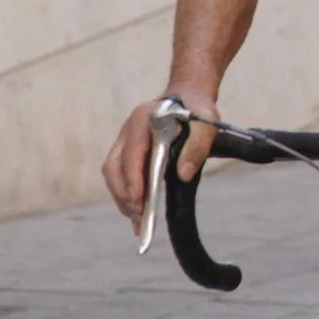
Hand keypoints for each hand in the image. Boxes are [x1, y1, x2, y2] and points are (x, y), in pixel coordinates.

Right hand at [102, 84, 219, 235]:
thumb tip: (183, 174)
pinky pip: (118, 175)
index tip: (140, 202)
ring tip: (139, 223)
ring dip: (122, 199)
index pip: (131, 153)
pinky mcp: (126, 151)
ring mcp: (124, 140)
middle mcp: (128, 130)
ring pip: (112, 174)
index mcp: (143, 120)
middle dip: (125, 195)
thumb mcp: (206, 124)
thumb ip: (198, 146)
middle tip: (141, 219)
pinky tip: (138, 212)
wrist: (188, 96)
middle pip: (114, 167)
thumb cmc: (197, 110)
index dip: (133, 179)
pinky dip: (125, 195)